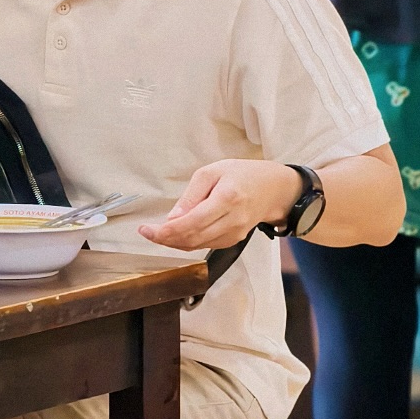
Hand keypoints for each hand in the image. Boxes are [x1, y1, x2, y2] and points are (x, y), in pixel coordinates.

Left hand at [138, 160, 300, 250]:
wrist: (274, 189)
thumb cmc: (242, 174)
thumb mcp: (212, 172)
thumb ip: (191, 196)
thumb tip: (172, 218)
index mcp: (226, 199)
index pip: (190, 223)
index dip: (165, 231)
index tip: (145, 230)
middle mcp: (232, 221)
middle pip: (192, 238)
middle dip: (165, 239)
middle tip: (147, 232)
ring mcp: (235, 233)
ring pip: (198, 245)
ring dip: (174, 242)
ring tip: (157, 233)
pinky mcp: (234, 240)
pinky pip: (206, 245)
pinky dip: (188, 242)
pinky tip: (176, 235)